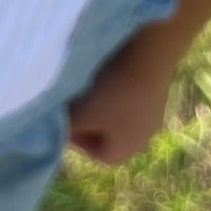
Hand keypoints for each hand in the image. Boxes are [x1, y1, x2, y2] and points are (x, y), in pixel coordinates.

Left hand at [67, 34, 179, 166]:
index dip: (76, 137)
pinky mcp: (158, 89)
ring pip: (120, 111)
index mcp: (125, 150)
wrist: (150, 57)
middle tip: (75, 98)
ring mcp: (154, 112)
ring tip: (89, 81)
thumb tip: (52, 129)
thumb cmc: (112, 93)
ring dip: (103, 99)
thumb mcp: (80, 114)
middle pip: (108, 132)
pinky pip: (132, 93)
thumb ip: (63, 127)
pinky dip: (117, 83)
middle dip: (90, 117)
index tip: (65, 117)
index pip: (96, 153)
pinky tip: (109, 68)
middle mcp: (144, 137)